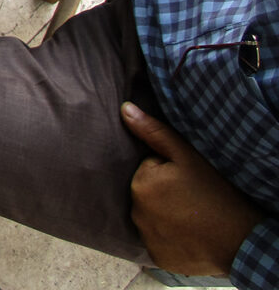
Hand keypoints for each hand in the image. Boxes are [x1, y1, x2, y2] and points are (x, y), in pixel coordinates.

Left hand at [122, 101, 260, 274]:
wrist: (243, 241)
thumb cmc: (217, 194)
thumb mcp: (187, 156)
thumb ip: (154, 131)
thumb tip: (125, 109)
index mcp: (141, 183)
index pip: (148, 170)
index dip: (169, 173)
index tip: (188, 181)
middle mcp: (136, 212)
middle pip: (147, 194)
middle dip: (164, 193)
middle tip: (192, 199)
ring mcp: (146, 237)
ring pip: (151, 217)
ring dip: (165, 215)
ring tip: (192, 216)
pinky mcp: (157, 257)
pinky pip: (157, 241)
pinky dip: (169, 238)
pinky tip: (188, 235)